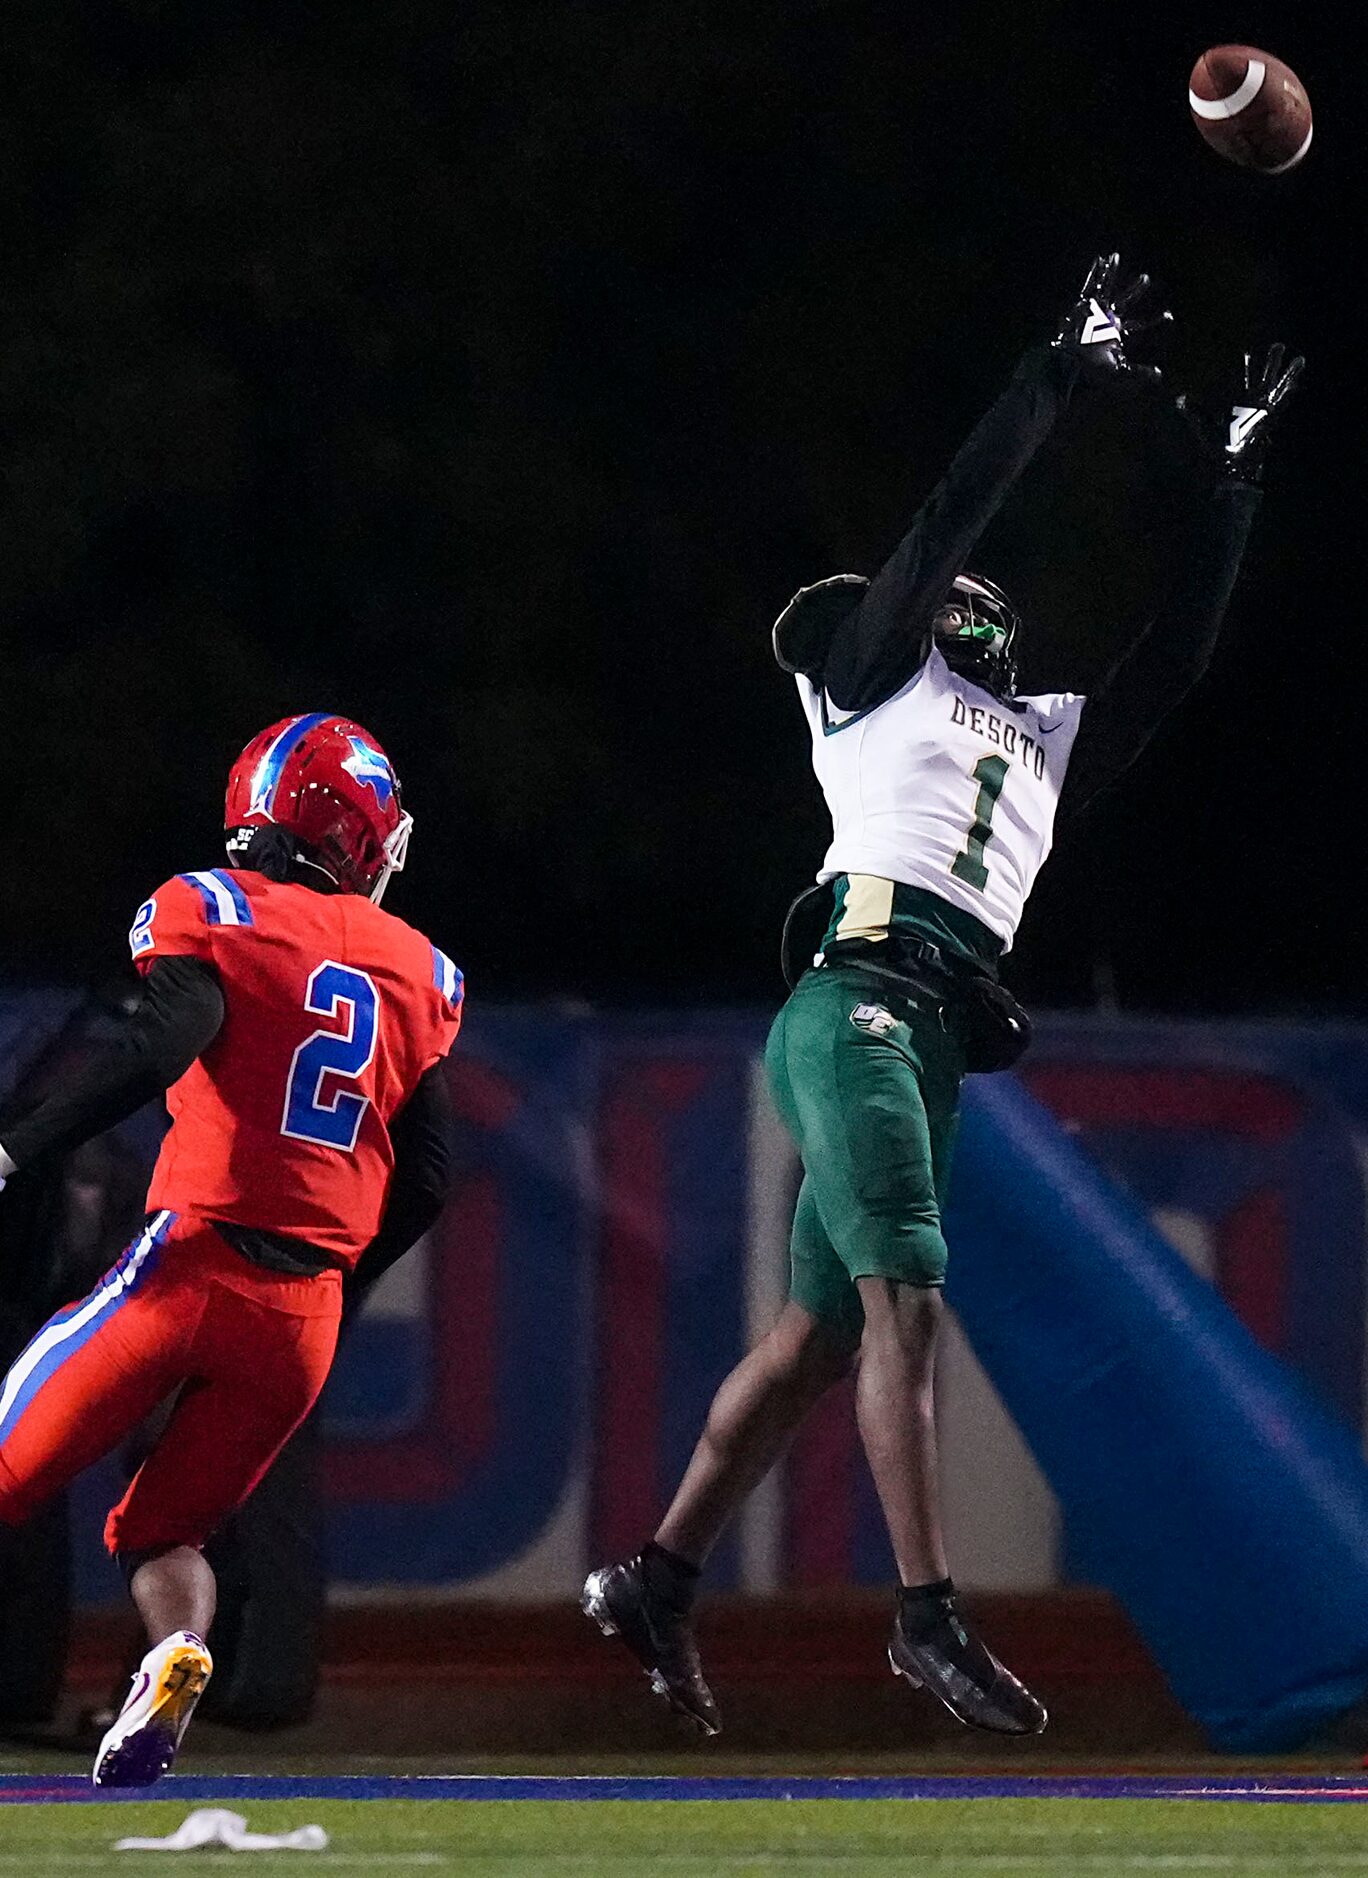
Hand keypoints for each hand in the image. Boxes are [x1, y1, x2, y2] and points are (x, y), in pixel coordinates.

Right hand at [1052, 253, 1171, 384]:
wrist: (1069, 364)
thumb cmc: (1091, 370)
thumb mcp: (1119, 372)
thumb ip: (1138, 373)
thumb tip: (1159, 376)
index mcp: (1117, 335)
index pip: (1141, 326)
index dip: (1156, 321)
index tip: (1170, 316)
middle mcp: (1107, 321)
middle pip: (1125, 301)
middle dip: (1135, 290)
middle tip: (1146, 278)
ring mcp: (1095, 312)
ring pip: (1106, 288)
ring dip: (1111, 273)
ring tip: (1116, 256)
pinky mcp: (1083, 307)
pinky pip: (1089, 286)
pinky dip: (1094, 273)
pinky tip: (1099, 259)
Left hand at [1177, 344, 1304, 483]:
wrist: (1229, 464)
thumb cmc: (1218, 447)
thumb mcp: (1203, 424)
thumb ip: (1193, 410)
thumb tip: (1179, 398)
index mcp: (1239, 404)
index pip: (1243, 380)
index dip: (1247, 366)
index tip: (1247, 352)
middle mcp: (1254, 404)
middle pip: (1264, 378)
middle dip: (1271, 362)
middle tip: (1278, 345)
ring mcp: (1264, 411)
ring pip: (1277, 387)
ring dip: (1288, 373)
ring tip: (1299, 359)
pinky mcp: (1270, 419)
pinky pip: (1282, 403)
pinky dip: (1289, 392)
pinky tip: (1295, 382)